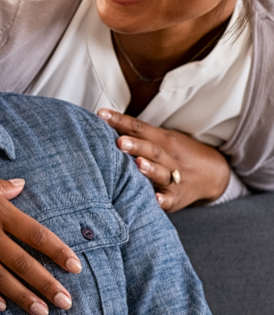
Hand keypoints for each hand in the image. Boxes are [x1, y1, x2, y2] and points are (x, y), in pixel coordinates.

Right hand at [0, 176, 81, 314]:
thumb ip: (2, 186)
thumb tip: (21, 185)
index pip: (35, 234)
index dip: (57, 251)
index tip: (75, 266)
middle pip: (22, 262)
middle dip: (46, 283)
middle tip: (66, 301)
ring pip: (0, 277)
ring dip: (22, 296)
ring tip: (42, 311)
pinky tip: (2, 306)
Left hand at [97, 108, 230, 211]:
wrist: (213, 173)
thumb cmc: (175, 153)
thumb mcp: (162, 138)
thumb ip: (137, 133)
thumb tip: (103, 121)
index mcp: (163, 139)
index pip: (139, 127)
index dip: (120, 121)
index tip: (101, 115)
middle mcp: (169, 157)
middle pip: (152, 149)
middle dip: (136, 146)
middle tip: (119, 142)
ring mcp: (175, 177)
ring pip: (162, 172)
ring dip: (150, 169)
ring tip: (137, 164)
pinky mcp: (177, 197)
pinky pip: (170, 199)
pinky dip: (163, 200)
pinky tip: (155, 199)